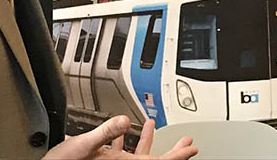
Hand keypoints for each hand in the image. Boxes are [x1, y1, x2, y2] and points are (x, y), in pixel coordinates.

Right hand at [43, 115, 197, 159]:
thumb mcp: (83, 146)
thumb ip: (105, 133)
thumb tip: (125, 121)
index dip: (177, 155)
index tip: (192, 148)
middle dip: (172, 150)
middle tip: (187, 142)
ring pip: (140, 155)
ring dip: (151, 142)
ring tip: (159, 128)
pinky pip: (124, 153)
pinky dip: (131, 142)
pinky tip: (130, 132)